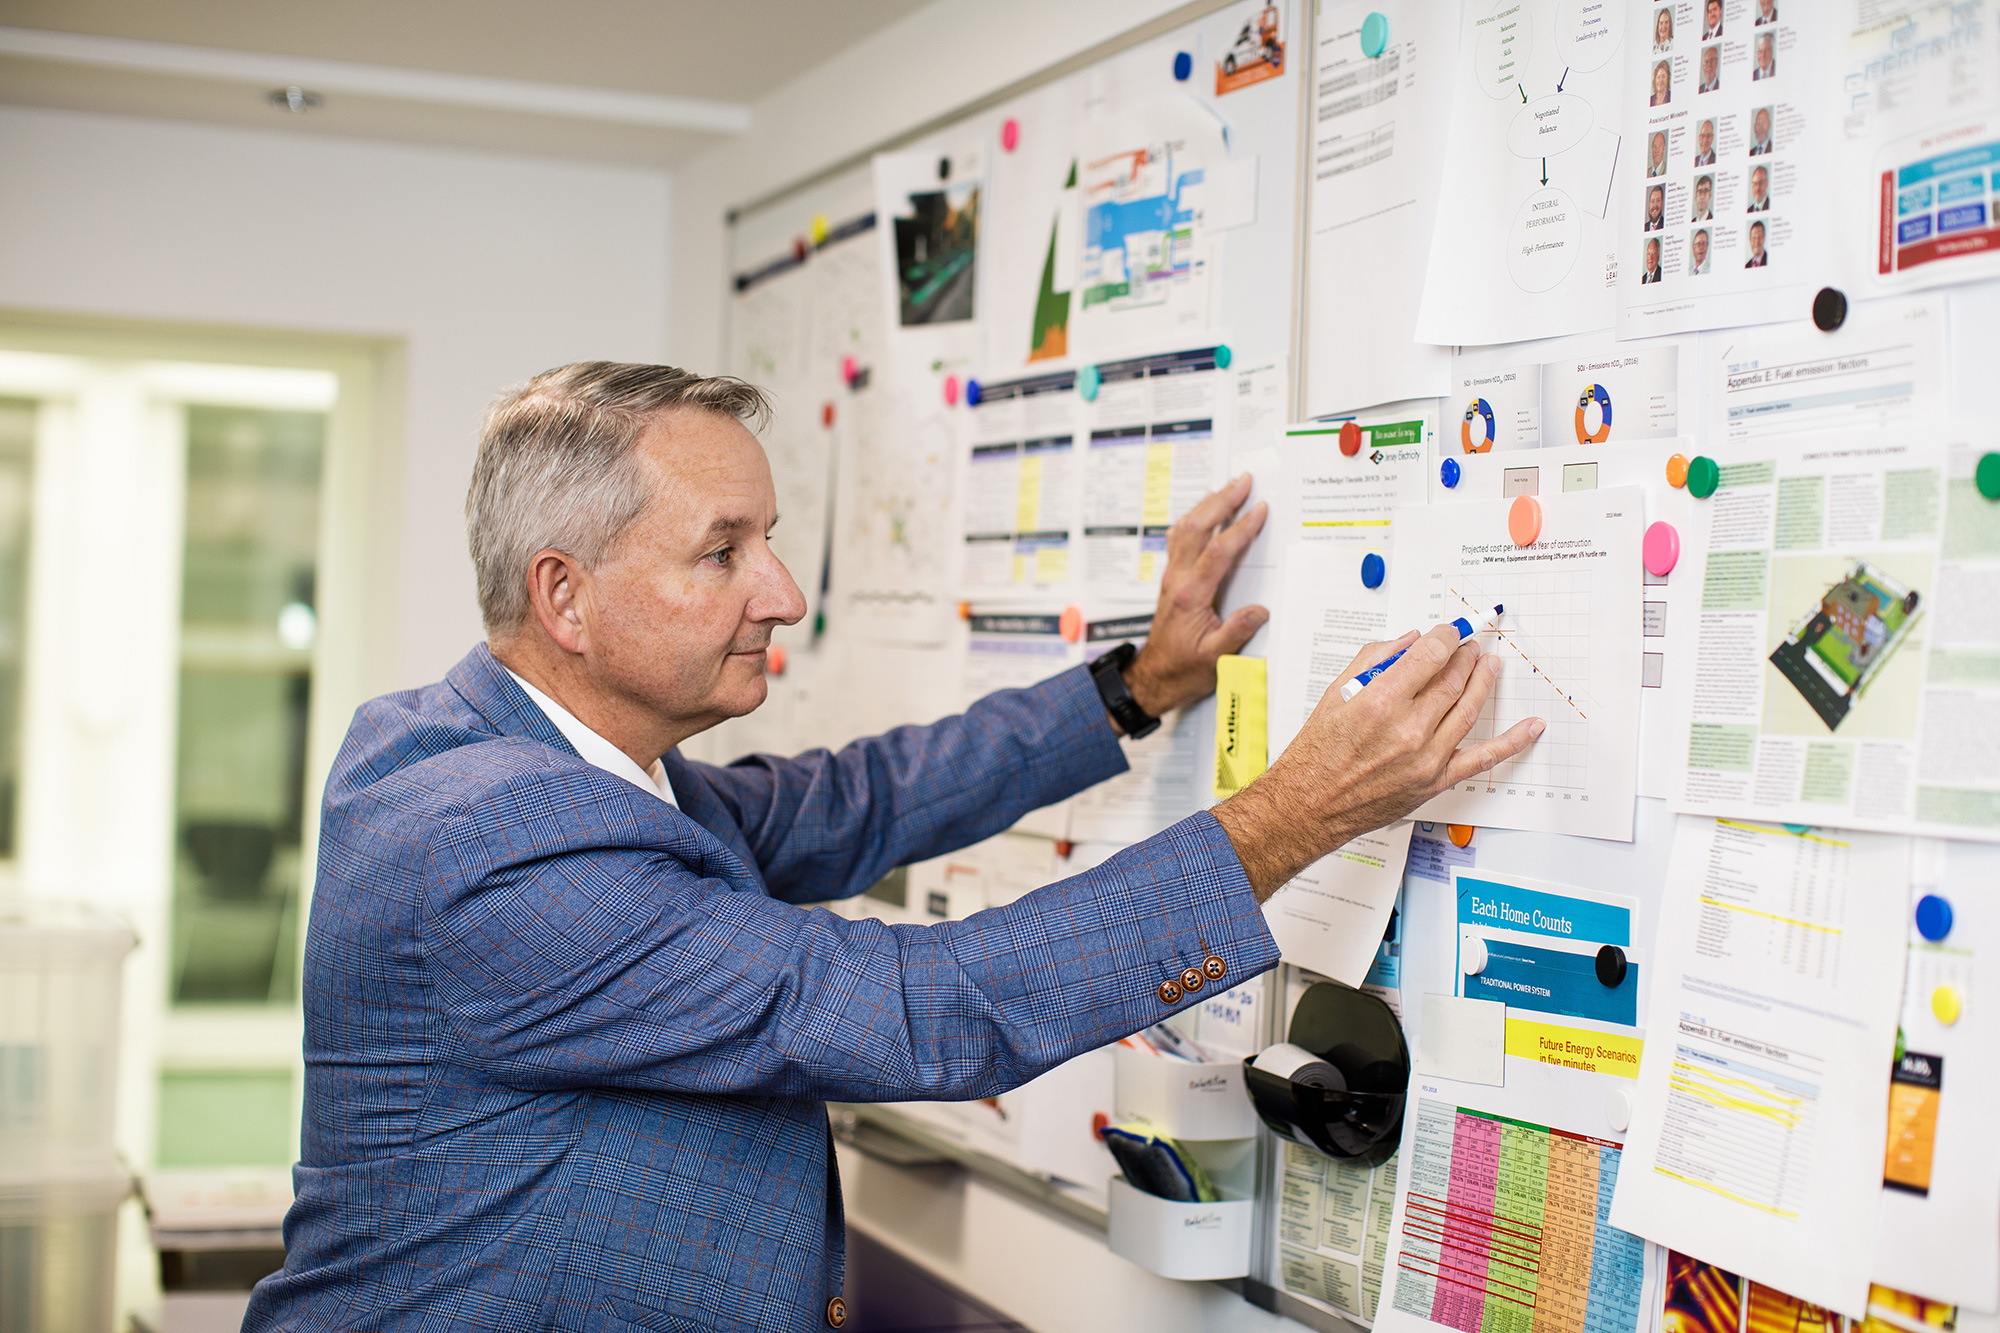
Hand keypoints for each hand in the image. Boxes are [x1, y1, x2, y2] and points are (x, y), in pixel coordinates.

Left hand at [1122, 475, 1268, 719]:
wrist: (1155, 676)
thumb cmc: (1183, 669)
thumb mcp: (1215, 660)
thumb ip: (1236, 633)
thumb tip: (1259, 611)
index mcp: (1190, 596)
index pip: (1218, 552)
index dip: (1240, 528)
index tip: (1259, 510)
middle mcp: (1178, 581)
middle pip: (1198, 529)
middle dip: (1222, 501)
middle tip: (1243, 480)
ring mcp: (1172, 577)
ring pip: (1185, 529)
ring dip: (1206, 504)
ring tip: (1227, 486)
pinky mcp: (1172, 579)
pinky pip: (1179, 539)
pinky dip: (1193, 518)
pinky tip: (1202, 510)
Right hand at [1212, 622, 1544, 899]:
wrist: (1310, 803)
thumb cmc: (1318, 752)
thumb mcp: (1336, 692)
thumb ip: (1375, 659)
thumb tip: (1411, 641)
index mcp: (1380, 701)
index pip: (1430, 654)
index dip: (1446, 636)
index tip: (1449, 631)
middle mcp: (1408, 729)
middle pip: (1453, 678)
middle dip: (1464, 655)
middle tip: (1468, 647)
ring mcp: (1427, 757)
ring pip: (1469, 708)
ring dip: (1483, 680)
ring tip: (1489, 665)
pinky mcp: (1436, 780)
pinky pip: (1483, 758)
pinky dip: (1512, 741)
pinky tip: (1530, 726)